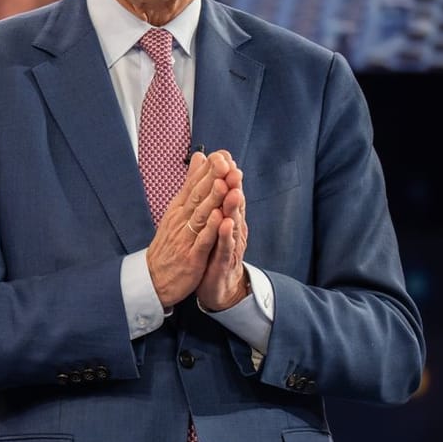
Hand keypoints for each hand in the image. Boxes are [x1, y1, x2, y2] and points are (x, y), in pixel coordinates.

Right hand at [145, 151, 235, 308]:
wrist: (153, 279)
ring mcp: (185, 238)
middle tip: (224, 162)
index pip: (193, 185)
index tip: (221, 154)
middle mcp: (180, 220)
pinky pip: (202, 241)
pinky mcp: (191, 256)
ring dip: (213, 200)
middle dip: (212, 178)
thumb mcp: (176, 211)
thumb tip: (199, 159)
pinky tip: (220, 218)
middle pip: (197, 196)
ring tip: (224, 184)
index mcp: (178, 210)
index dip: (207, 170)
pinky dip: (211, 229)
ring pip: (201, 216)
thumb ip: (190, 185)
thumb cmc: (169, 245)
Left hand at [196, 176, 249, 311]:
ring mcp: (231, 245)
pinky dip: (226, 235)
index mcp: (228, 217)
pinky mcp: (225, 262)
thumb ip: (213, 199)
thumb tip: (208, 176)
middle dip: (234, 187)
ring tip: (234, 192)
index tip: (224, 156)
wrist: (217, 285)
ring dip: (233, 208)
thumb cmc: (215, 250)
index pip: (228, 193)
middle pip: (234, 205)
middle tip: (233, 169)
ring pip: (233, 223)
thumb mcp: (213, 222)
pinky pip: (226, 247)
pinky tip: (225, 224)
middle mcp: (233, 228)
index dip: (226, 176)